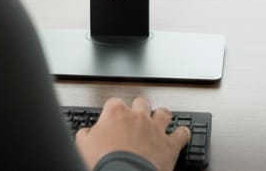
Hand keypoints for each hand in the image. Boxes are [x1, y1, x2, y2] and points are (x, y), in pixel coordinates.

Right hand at [75, 96, 190, 170]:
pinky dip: (182, 134)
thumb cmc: (103, 163)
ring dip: (161, 116)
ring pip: (163, 113)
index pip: (114, 103)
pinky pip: (181, 134)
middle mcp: (138, 116)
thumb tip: (86, 134)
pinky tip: (181, 134)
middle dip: (138, 109)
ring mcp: (155, 129)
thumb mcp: (83, 147)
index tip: (111, 119)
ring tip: (159, 120)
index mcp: (115, 114)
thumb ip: (86, 135)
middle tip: (135, 118)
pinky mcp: (169, 144)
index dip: (112, 112)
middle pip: (141, 103)